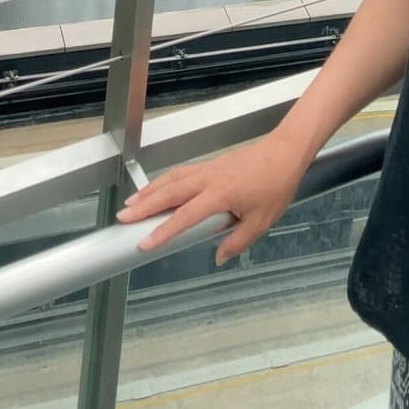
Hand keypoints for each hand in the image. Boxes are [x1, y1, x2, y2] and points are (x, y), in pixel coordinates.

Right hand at [116, 131, 307, 265]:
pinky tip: (158, 187)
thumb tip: (218, 257)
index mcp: (220, 194)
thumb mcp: (261, 221)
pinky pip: (181, 173)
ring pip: (172, 179)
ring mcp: (208, 168)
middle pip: (169, 192)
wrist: (285, 151)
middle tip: (122, 217)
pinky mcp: (211, 164)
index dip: (163, 231)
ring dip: (150, 191)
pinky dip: (164, 180)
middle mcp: (209, 178)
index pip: (185, 216)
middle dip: (144, 205)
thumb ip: (237, 241)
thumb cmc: (276, 184)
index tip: (144, 243)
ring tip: (131, 202)